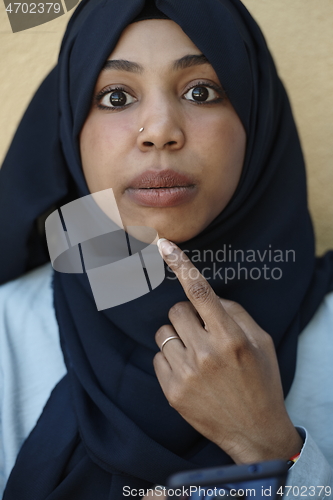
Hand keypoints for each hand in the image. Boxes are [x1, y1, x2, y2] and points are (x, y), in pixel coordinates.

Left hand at [153, 238, 302, 464]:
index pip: (200, 291)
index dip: (181, 265)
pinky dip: (170, 358)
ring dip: (177, 337)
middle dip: (187, 316)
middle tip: (202, 332)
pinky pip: (158, 357)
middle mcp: (205, 353)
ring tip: (196, 354)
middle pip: (176, 310)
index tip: (164, 245)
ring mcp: (186, 374)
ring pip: (163, 332)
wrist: (254, 431)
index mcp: (230, 337)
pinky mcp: (172, 391)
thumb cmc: (261, 381)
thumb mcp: (262, 342)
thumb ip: (236, 313)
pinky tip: (189, 372)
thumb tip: (209, 297)